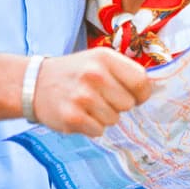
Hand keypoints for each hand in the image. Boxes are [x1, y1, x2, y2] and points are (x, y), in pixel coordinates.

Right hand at [32, 48, 151, 135]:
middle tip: (101, 98)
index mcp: (105, 58)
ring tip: (87, 105)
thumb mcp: (98, 61)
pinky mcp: (73, 117)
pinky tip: (79, 114)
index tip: (134, 96)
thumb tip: (154, 88)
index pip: (141, 81)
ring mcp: (83, 97)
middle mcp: (95, 75)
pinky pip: (99, 130)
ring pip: (114, 119)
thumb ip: (124, 72)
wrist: (34, 84)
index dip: (142, 93)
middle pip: (129, 104)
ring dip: (104, 117)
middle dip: (118, 105)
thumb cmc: (74, 73)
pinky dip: (91, 127)